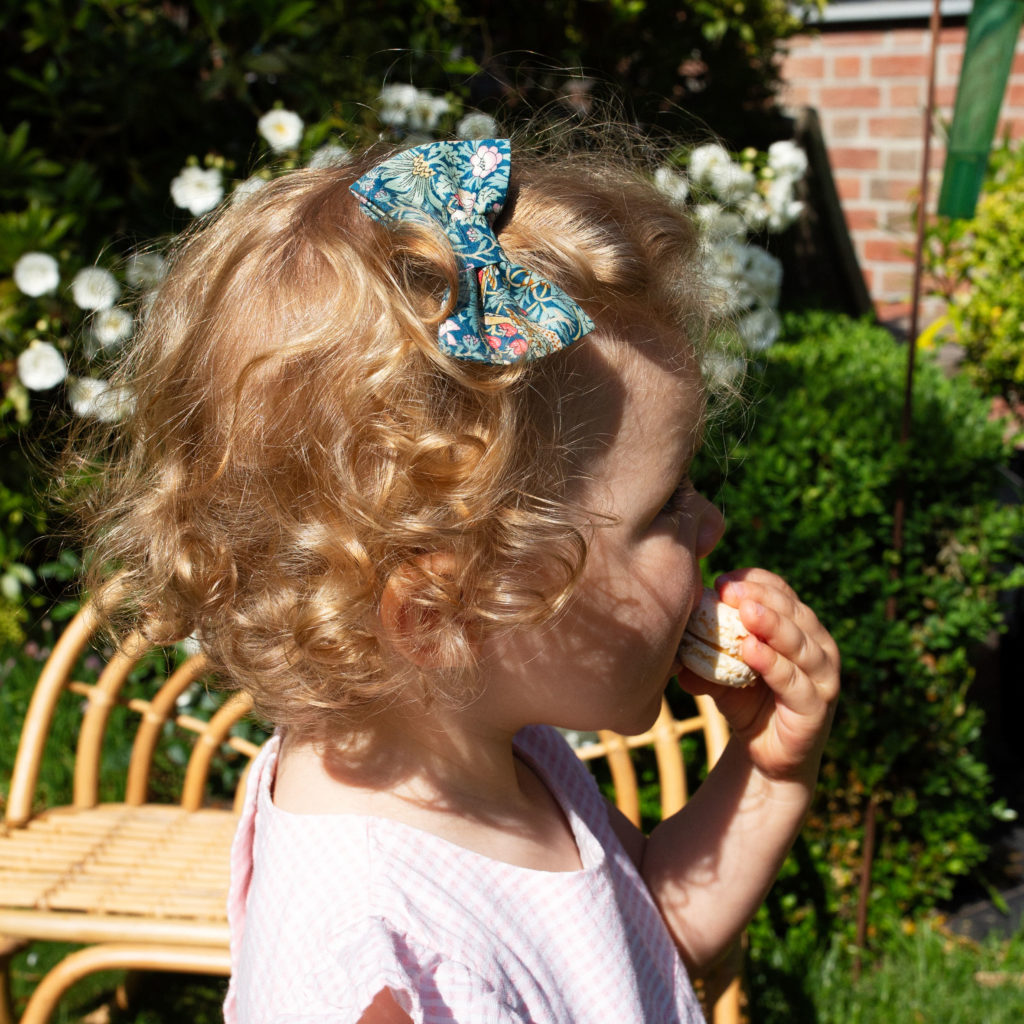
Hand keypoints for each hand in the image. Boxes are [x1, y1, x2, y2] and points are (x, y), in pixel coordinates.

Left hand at [679, 568, 839, 785]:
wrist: (766, 756)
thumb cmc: (746, 703)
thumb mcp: (721, 674)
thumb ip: (702, 657)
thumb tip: (670, 645)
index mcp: (798, 628)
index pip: (781, 593)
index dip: (755, 583)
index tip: (722, 581)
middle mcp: (817, 646)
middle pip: (793, 612)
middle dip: (761, 597)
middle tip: (730, 590)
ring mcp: (822, 677)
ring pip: (799, 643)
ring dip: (772, 625)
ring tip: (746, 612)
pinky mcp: (817, 707)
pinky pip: (795, 681)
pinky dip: (773, 663)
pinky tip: (751, 650)